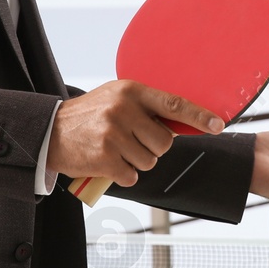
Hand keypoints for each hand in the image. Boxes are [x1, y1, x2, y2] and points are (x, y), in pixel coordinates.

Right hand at [45, 81, 222, 186]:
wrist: (50, 132)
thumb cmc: (90, 116)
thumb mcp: (117, 99)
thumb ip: (146, 107)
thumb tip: (183, 124)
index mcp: (131, 91)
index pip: (174, 104)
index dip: (199, 116)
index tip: (218, 125)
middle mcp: (123, 110)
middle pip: (164, 143)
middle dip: (153, 147)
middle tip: (131, 141)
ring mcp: (113, 134)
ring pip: (149, 161)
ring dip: (136, 162)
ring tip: (115, 149)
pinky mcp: (104, 158)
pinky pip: (131, 176)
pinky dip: (123, 175)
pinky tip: (107, 162)